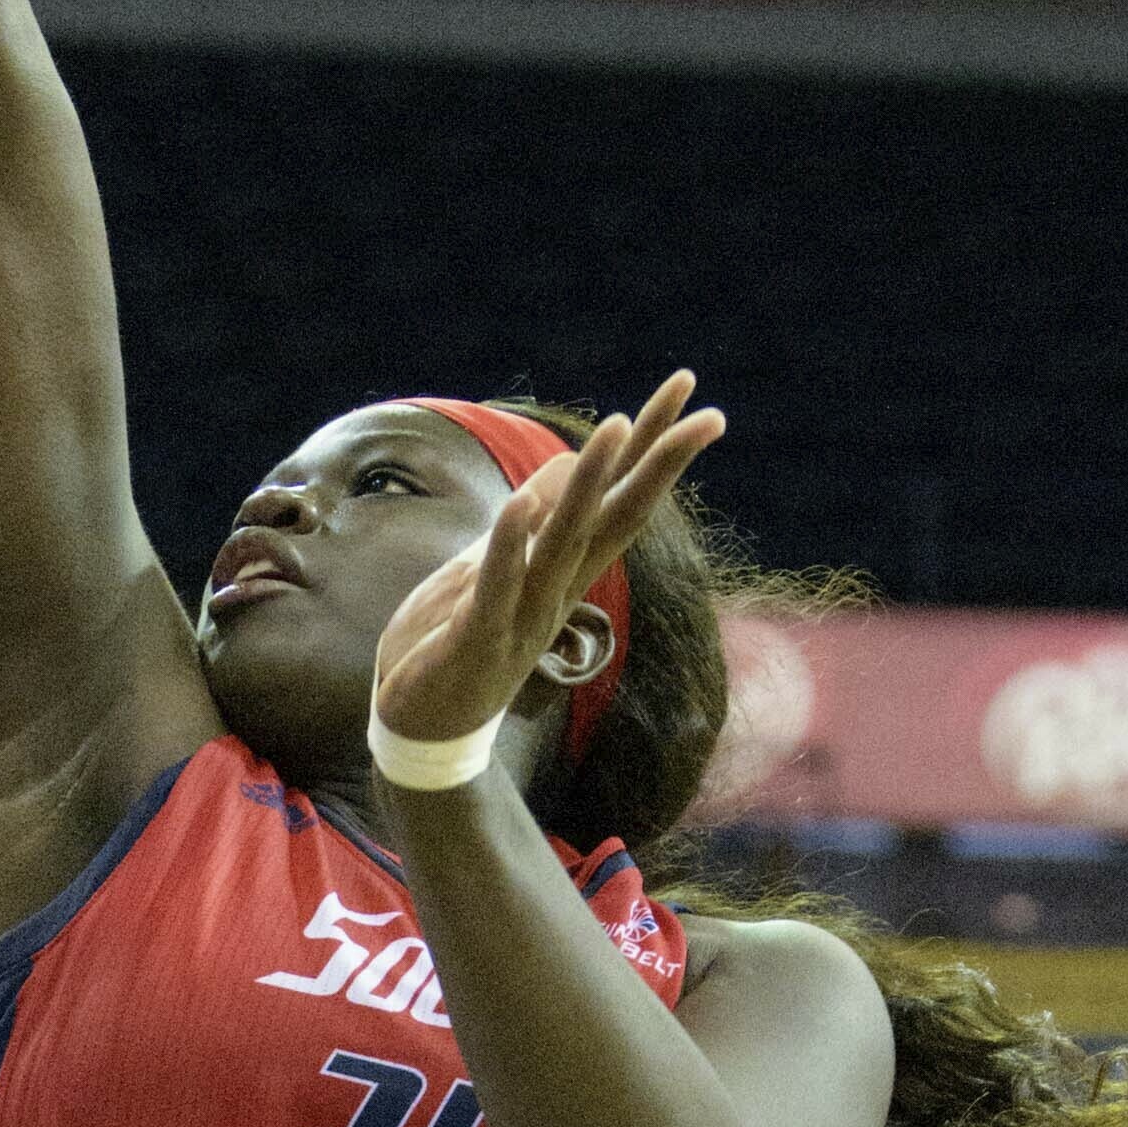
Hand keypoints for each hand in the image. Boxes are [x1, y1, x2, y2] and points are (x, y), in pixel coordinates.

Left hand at [371, 375, 724, 749]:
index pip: (622, 502)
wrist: (422, 731)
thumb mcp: (491, 571)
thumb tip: (565, 465)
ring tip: (614, 427)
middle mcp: (556, 591)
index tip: (692, 394)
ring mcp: (521, 616)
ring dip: (587, 485)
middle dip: (657, 461)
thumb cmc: (457, 644)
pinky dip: (509, 547)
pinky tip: (522, 506)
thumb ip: (529, 525)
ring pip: (562, 543)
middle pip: (618, 517)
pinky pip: (496, 588)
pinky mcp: (476, 639)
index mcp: (561, 573)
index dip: (654, 448)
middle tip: (706, 412)